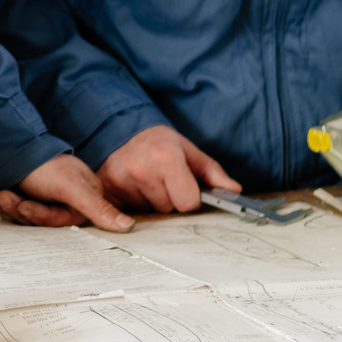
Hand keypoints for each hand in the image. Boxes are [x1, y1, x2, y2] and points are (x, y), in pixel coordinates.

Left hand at [0, 152, 133, 230]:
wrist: (12, 140)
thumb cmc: (45, 164)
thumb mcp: (72, 188)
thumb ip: (98, 209)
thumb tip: (129, 227)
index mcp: (82, 198)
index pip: (60, 220)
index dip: (39, 215)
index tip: (23, 206)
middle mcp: (64, 199)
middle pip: (39, 219)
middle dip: (18, 208)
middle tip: (4, 195)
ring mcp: (44, 196)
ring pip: (22, 215)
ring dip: (6, 204)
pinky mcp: (26, 194)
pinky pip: (11, 208)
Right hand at [97, 123, 240, 213]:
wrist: (119, 129)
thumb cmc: (157, 142)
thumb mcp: (187, 149)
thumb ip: (212, 172)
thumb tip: (234, 191)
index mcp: (166, 159)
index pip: (188, 203)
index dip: (189, 198)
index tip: (183, 186)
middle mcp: (141, 170)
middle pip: (168, 210)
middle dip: (169, 199)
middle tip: (160, 179)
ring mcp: (121, 181)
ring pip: (148, 212)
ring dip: (150, 201)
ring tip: (145, 181)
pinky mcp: (107, 189)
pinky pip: (129, 211)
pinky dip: (133, 203)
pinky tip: (132, 187)